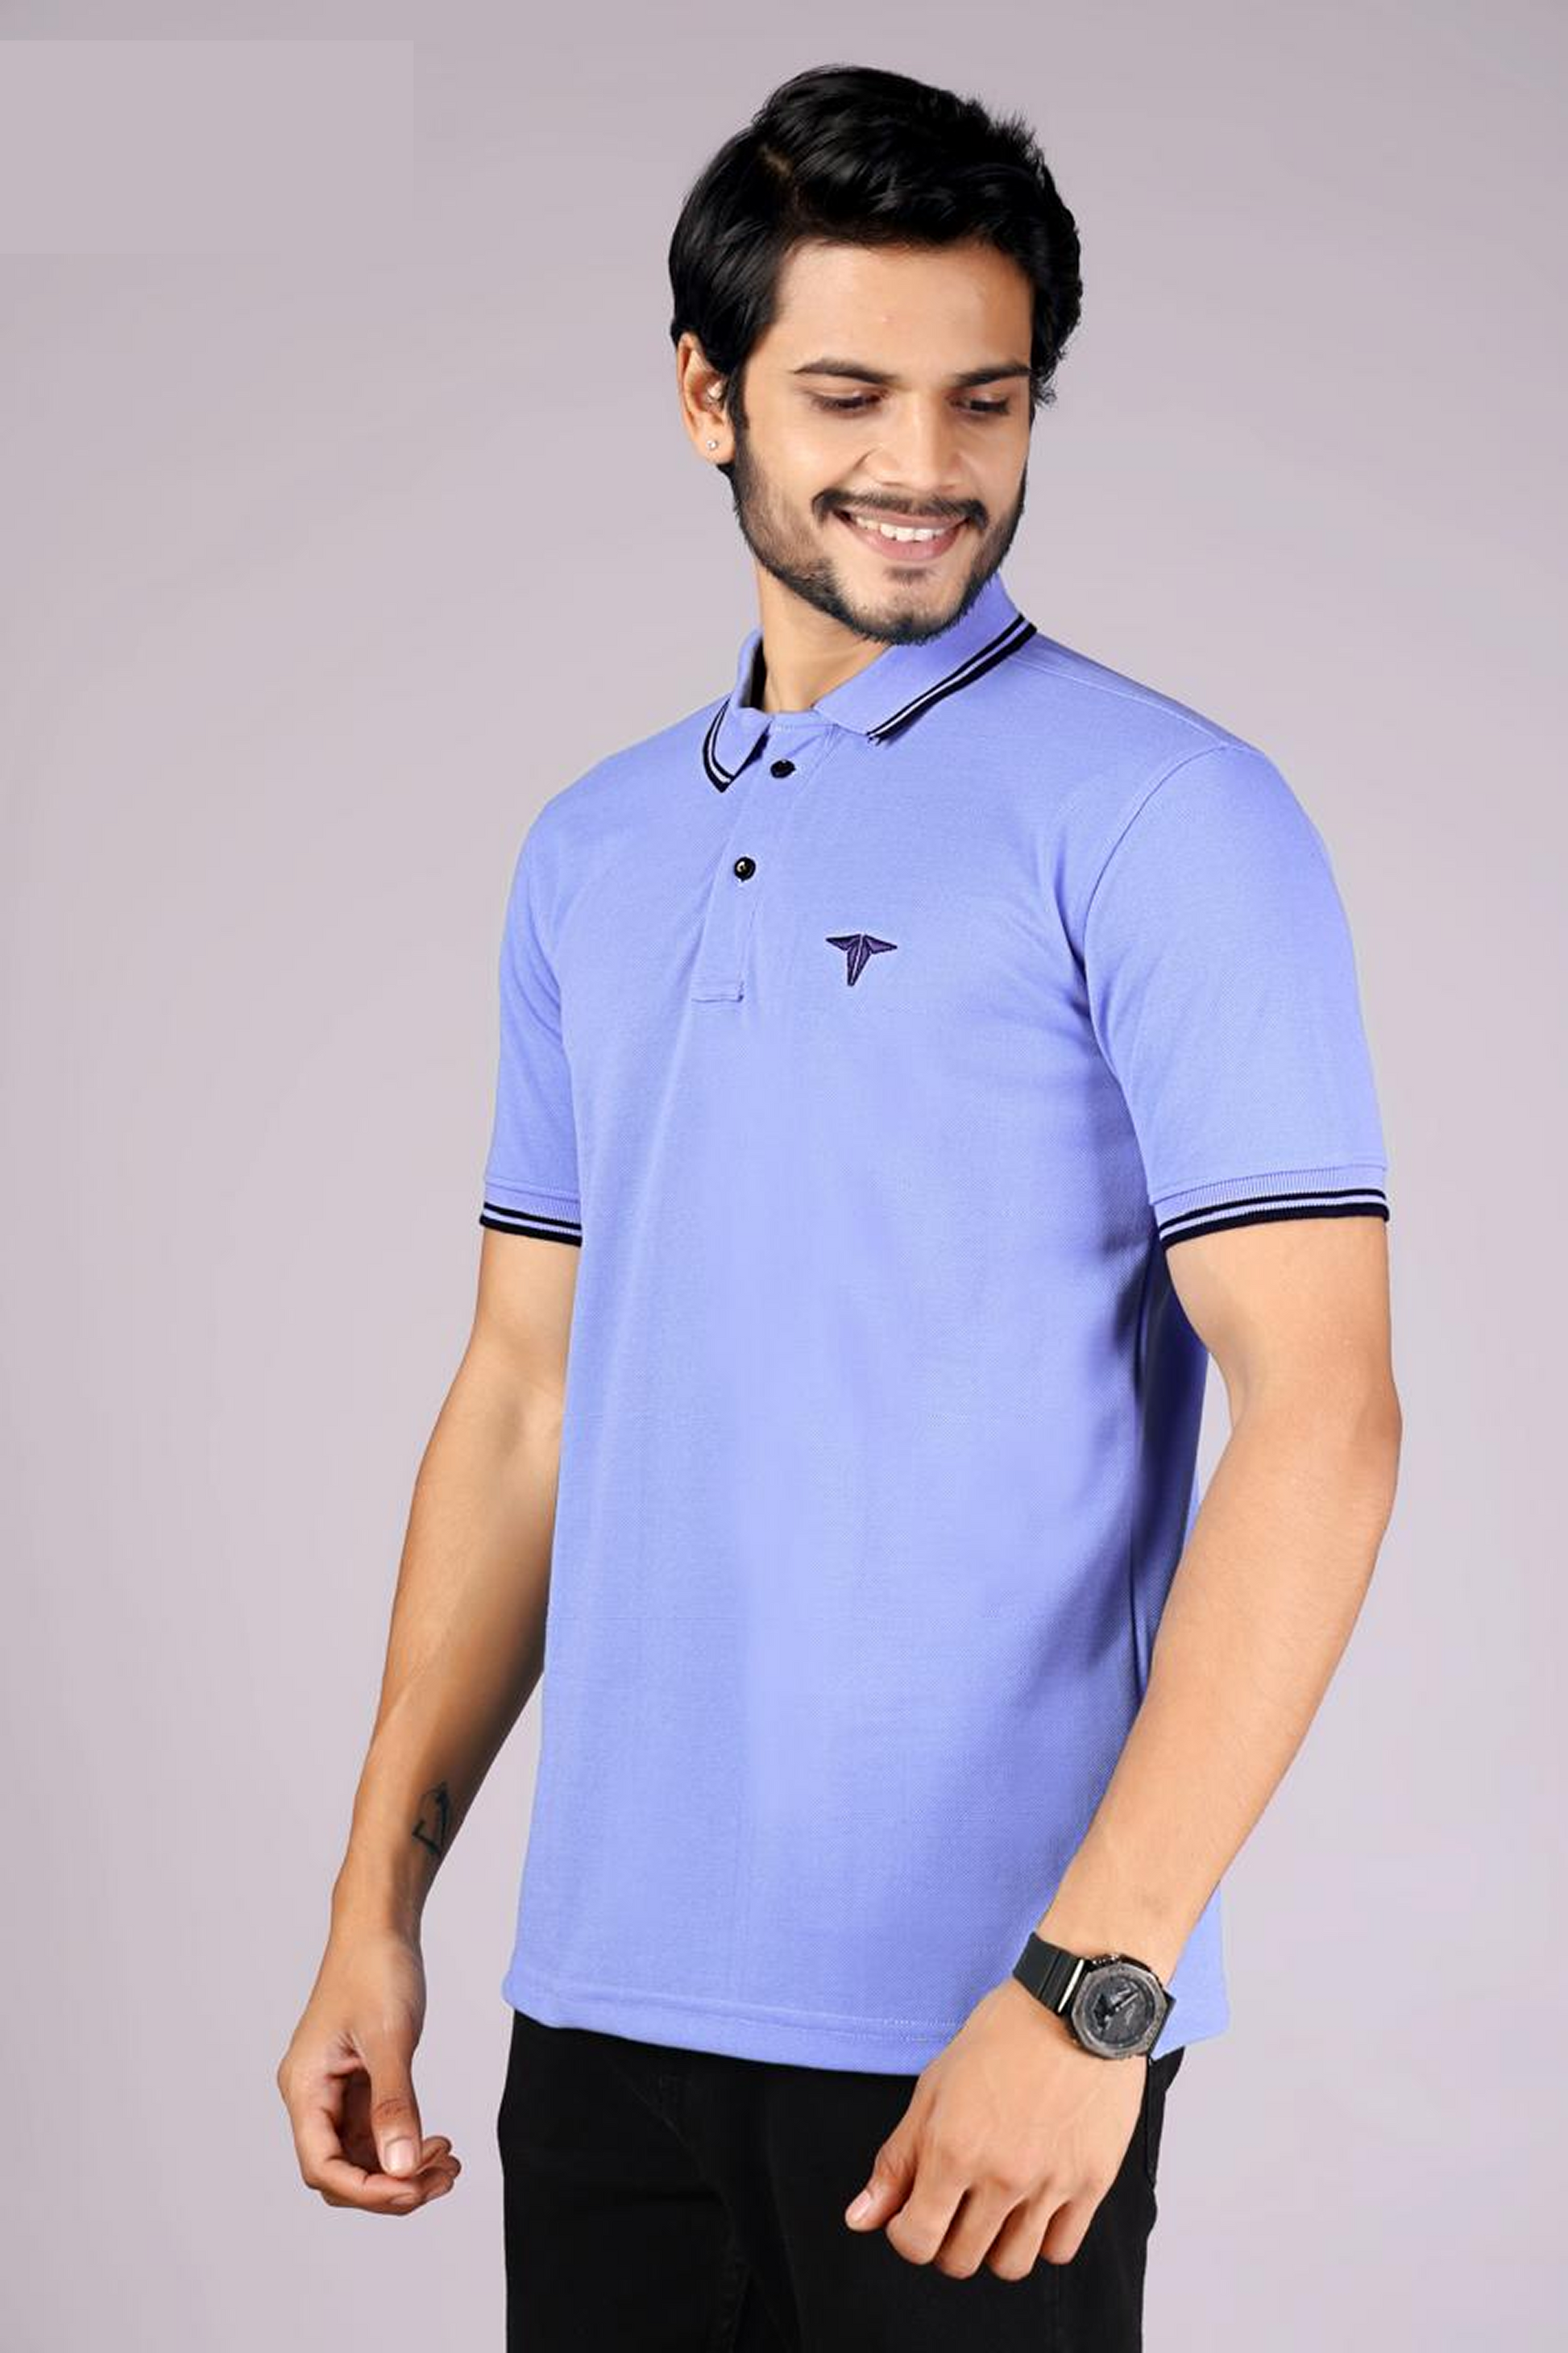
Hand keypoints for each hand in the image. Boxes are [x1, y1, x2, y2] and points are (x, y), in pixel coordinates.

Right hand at [276, 1924, 460, 2215]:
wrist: (380, 1926)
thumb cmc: (375, 1969)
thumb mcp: (390, 2037)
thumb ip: (394, 2104)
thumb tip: (403, 2168)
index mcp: (305, 2087)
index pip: (323, 2166)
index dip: (368, 2190)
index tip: (415, 2190)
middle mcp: (313, 2097)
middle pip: (341, 2172)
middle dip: (390, 2186)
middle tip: (443, 2179)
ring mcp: (336, 2093)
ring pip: (362, 2158)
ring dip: (403, 2171)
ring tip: (450, 2167)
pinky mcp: (359, 2084)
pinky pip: (377, 2134)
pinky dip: (406, 2146)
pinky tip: (439, 2145)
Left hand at [842, 1975, 1144, 2277]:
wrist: (1075, 2005)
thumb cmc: (1002, 2035)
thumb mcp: (933, 2088)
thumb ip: (896, 2161)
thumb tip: (860, 2219)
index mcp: (953, 2150)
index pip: (916, 2241)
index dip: (905, 2236)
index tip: (912, 2215)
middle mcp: (1001, 2176)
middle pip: (961, 2260)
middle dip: (946, 2241)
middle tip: (952, 2208)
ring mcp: (1050, 2184)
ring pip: (1011, 2265)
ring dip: (993, 2247)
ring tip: (992, 2210)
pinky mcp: (1092, 2183)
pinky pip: (1060, 2250)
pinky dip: (1041, 2239)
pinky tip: (1033, 2206)